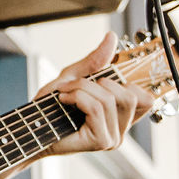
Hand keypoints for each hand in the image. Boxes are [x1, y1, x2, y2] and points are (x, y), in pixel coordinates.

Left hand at [40, 33, 158, 157]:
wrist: (31, 127)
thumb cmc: (51, 108)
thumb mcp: (75, 77)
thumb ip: (96, 61)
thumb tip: (111, 37)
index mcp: (121, 117)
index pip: (146, 100)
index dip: (134, 84)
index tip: (107, 76)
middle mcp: (121, 130)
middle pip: (129, 95)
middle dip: (97, 83)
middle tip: (73, 87)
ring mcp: (113, 138)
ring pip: (110, 99)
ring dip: (82, 89)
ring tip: (65, 94)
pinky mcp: (101, 141)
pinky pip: (98, 108)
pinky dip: (78, 97)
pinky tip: (64, 101)